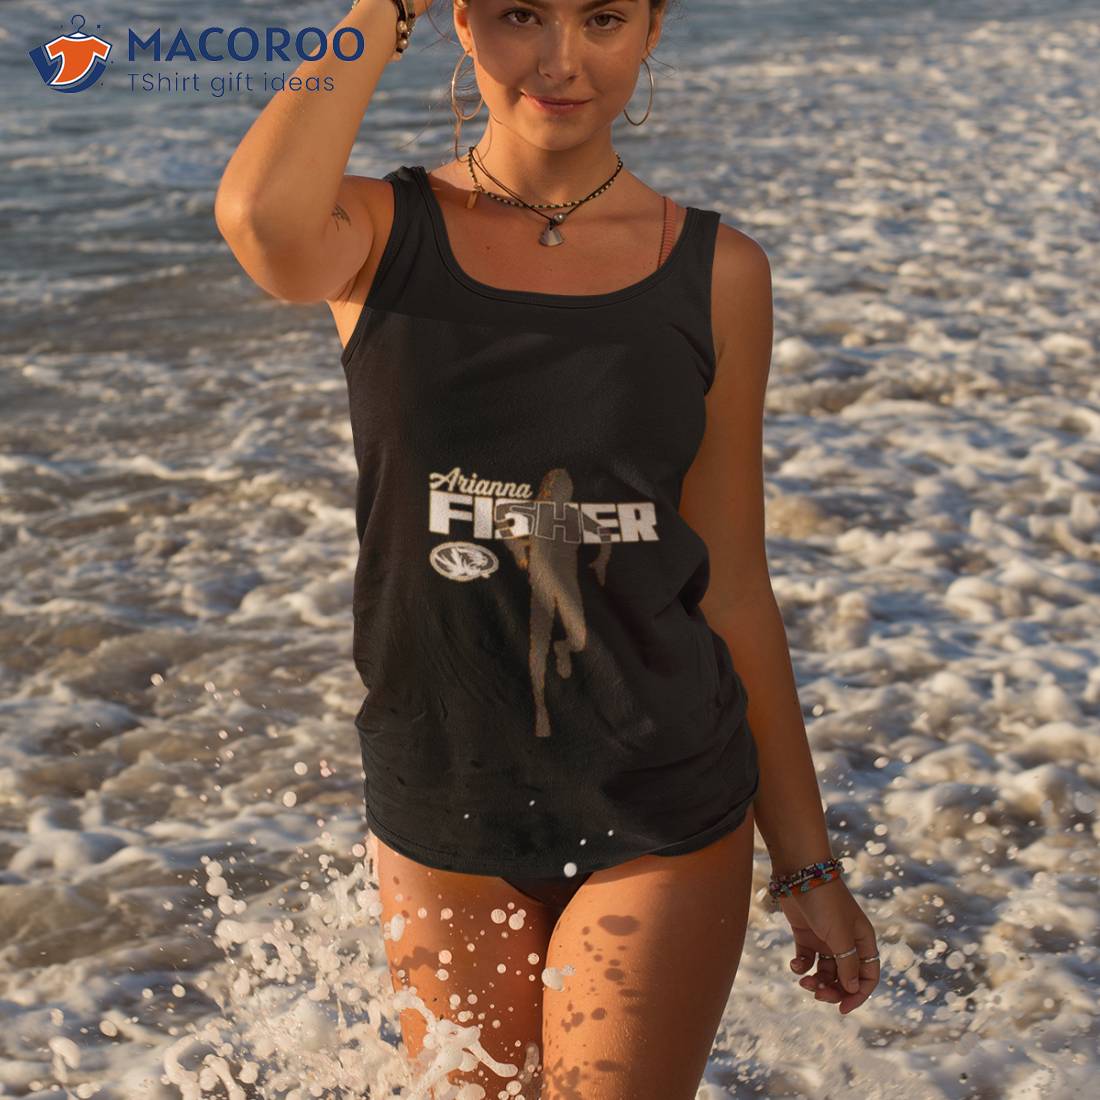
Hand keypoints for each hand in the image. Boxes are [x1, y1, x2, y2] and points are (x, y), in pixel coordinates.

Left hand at [776, 875, 879, 1013]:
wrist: (799, 872)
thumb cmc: (825, 902)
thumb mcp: (840, 937)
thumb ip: (847, 965)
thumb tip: (853, 990)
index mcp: (863, 940)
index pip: (868, 976)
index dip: (858, 995)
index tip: (842, 1008)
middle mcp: (846, 941)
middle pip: (845, 978)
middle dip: (833, 990)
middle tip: (817, 993)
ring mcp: (825, 938)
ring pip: (825, 971)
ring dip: (816, 981)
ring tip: (804, 981)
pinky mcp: (806, 933)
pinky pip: (807, 959)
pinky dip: (801, 966)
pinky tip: (795, 965)